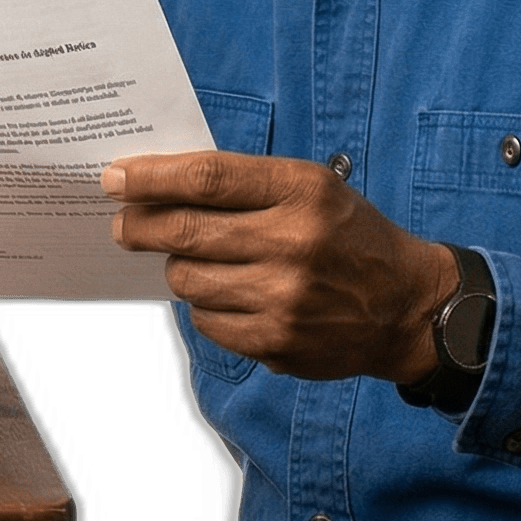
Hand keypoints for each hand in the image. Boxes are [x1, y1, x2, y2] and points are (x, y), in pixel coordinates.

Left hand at [105, 151, 457, 382]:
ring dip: (178, 267)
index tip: (114, 178)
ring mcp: (283, 298)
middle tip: (121, 224)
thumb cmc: (348, 236)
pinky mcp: (276, 342)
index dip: (150, 178)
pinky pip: (207, 320)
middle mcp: (293, 243)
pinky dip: (205, 304)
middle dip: (139, 226)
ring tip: (193, 260)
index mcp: (302, 191)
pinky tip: (226, 294)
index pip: (207, 178)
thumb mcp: (312, 189)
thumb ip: (245, 185)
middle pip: (185, 231)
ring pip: (188, 280)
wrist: (406, 306)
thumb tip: (158, 187)